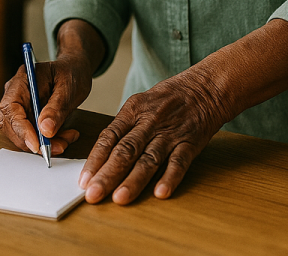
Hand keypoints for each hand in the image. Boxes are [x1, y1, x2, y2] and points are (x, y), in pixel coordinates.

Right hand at [0, 52, 91, 156]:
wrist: (74, 70)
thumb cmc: (71, 72)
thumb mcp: (68, 88)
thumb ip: (56, 108)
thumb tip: (45, 130)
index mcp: (22, 80)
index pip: (11, 108)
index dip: (21, 129)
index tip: (37, 145)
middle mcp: (16, 93)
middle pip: (11, 124)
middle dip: (33, 141)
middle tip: (58, 146)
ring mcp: (20, 106)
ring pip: (21, 134)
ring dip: (43, 144)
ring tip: (66, 140)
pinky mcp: (28, 117)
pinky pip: (32, 135)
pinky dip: (48, 141)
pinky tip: (65, 136)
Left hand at [79, 66, 228, 204]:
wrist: (203, 88)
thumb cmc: (167, 98)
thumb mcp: (140, 103)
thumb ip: (123, 128)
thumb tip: (102, 154)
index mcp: (132, 111)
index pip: (109, 137)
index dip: (95, 159)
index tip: (83, 180)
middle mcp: (149, 122)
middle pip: (125, 151)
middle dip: (107, 174)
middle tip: (93, 194)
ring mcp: (170, 133)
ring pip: (149, 159)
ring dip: (134, 180)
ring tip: (119, 198)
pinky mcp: (190, 143)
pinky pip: (179, 162)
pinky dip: (170, 178)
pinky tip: (160, 193)